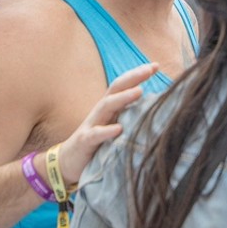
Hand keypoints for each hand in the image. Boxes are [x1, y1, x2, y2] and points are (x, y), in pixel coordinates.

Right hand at [54, 63, 159, 184]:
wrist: (69, 162)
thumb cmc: (98, 144)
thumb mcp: (116, 127)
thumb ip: (132, 118)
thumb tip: (158, 112)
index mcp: (110, 108)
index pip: (124, 86)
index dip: (138, 75)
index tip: (156, 65)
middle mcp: (101, 112)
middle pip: (116, 89)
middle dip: (133, 78)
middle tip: (150, 69)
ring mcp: (91, 125)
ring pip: (106, 107)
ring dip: (123, 98)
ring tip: (139, 91)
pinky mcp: (85, 141)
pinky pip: (95, 134)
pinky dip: (107, 131)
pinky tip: (119, 129)